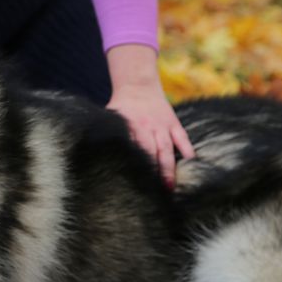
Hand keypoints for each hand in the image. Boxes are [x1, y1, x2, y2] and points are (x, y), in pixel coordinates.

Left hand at [106, 44, 194, 188]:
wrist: (138, 85)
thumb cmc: (120, 108)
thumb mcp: (109, 118)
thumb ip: (105, 134)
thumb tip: (90, 153)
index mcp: (128, 128)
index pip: (130, 151)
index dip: (132, 168)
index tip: (132, 187)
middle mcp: (145, 128)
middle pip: (149, 153)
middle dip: (151, 173)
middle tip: (153, 195)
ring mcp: (161, 126)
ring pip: (166, 149)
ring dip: (168, 168)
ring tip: (170, 187)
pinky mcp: (173, 123)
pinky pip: (182, 138)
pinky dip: (187, 150)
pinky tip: (191, 164)